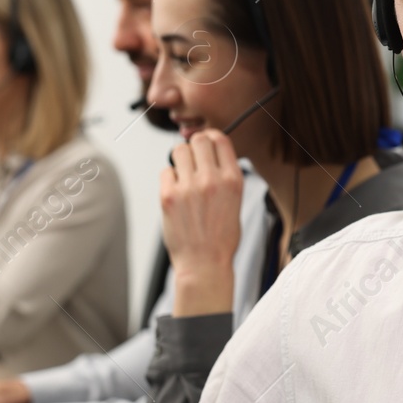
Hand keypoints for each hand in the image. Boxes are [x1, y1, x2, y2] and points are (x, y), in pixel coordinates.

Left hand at [161, 130, 241, 316]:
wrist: (204, 264)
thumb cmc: (221, 239)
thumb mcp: (236, 203)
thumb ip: (225, 177)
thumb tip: (210, 156)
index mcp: (233, 180)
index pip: (220, 140)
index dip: (211, 138)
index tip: (207, 144)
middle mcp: (212, 180)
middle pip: (198, 140)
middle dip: (194, 146)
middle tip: (192, 159)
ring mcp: (189, 187)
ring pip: (178, 151)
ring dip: (180, 159)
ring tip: (183, 176)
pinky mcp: (168, 196)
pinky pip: (166, 172)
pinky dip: (169, 179)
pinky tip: (176, 193)